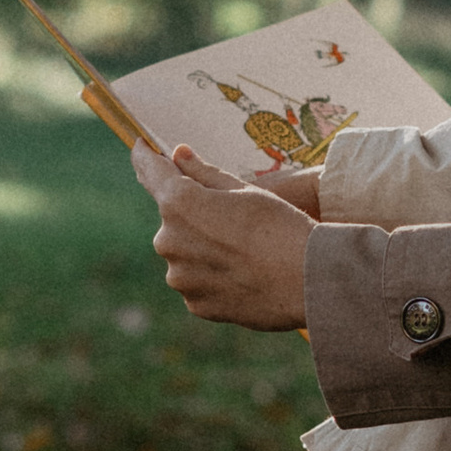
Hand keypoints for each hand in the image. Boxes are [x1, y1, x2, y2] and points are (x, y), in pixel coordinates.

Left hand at [133, 140, 315, 330]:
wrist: (309, 282)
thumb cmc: (281, 226)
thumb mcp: (245, 191)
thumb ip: (204, 174)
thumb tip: (178, 154)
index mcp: (179, 203)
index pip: (150, 172)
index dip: (145, 156)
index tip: (141, 146)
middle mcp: (168, 240)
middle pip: (173, 218)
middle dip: (194, 214)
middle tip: (235, 218)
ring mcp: (180, 277)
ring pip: (186, 252)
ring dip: (205, 247)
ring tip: (247, 251)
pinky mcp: (195, 303)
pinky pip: (198, 281)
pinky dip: (214, 275)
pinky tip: (245, 272)